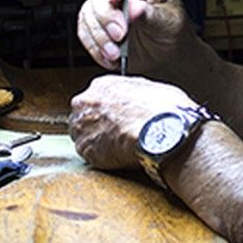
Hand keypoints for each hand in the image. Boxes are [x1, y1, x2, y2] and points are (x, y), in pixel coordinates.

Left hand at [68, 75, 194, 169]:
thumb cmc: (161, 110)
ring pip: (85, 135)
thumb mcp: (156, 89)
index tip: (120, 118)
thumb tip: (145, 101)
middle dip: (99, 124)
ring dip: (98, 141)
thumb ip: (138, 93)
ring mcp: (81, 126)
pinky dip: (102, 157)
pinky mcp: (84, 148)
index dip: (110, 110)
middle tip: (118, 133)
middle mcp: (85, 102)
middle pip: (86, 115)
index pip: (99, 98)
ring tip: (119, 147)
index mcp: (103, 85)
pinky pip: (89, 154)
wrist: (158, 132)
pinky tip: (118, 156)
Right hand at [76, 0, 190, 73]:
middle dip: (106, 15)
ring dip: (99, 35)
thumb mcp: (169, 22)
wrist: (168, 54)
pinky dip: (94, 46)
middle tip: (121, 34)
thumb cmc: (172, 30)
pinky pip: (84, 32)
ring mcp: (107, 8)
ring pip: (88, 12)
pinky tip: (110, 56)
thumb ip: (151, 15)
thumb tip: (133, 7)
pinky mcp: (97, 27)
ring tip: (116, 52)